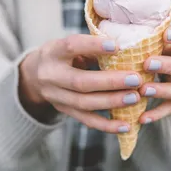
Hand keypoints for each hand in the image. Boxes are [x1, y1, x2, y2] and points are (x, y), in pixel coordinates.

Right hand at [19, 34, 142, 132]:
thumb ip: (91, 47)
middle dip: (110, 82)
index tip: (117, 46)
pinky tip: (125, 126)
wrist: (35, 75)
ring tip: (135, 98)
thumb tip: (124, 50)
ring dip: (112, 102)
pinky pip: (85, 121)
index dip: (93, 46)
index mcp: (53, 52)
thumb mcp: (69, 44)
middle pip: (80, 82)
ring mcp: (56, 96)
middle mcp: (51, 75)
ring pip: (84, 103)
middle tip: (135, 79)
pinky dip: (106, 125)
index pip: (71, 46)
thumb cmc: (61, 54)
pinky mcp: (64, 111)